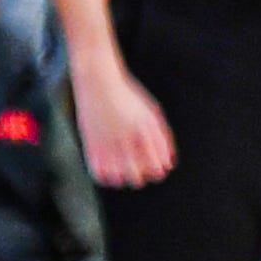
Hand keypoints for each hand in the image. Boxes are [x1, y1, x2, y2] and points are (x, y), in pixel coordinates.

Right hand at [75, 59, 174, 185]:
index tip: (156, 168)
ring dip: (123, 178)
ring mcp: (107, 142)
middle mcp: (126, 138)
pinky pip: (100, 174)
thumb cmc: (129, 97)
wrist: (98, 82)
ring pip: (118, 178)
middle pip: (138, 177)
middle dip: (141, 177)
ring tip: (124, 170)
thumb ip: (162, 137)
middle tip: (139, 171)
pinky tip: (110, 169)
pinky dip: (106, 176)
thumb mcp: (151, 113)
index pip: (157, 166)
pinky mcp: (91, 144)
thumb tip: (169, 163)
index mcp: (145, 130)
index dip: (158, 171)